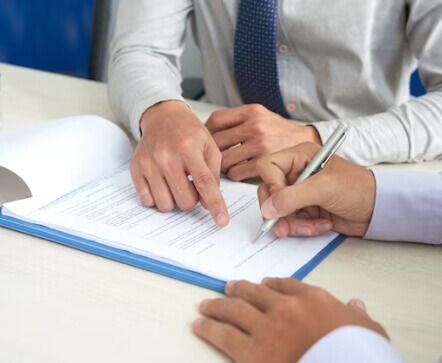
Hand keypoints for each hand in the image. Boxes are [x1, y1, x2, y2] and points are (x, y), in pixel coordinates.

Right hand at [130, 101, 228, 226]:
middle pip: (185, 200)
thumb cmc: (189, 133)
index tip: (221, 221)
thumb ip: (213, 175)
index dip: (215, 204)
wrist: (162, 116)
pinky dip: (158, 198)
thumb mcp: (209, 146)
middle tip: (191, 184)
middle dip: (192, 198)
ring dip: (175, 199)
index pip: (205, 183)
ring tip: (177, 183)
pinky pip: (147, 201)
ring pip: (166, 205)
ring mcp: (148, 163)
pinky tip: (163, 183)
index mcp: (189, 148)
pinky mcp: (136, 169)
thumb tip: (209, 204)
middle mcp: (166, 156)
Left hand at [193, 278, 387, 362]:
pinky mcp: (252, 353)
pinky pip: (224, 335)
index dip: (270, 284)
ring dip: (218, 305)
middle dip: (238, 289)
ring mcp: (266, 328)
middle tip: (228, 287)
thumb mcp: (367, 330)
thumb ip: (356, 315)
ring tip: (206, 304)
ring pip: (234, 309)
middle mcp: (285, 308)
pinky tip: (199, 324)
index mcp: (311, 299)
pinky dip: (209, 327)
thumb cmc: (359, 352)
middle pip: (254, 293)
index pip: (285, 284)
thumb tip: (356, 305)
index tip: (263, 284)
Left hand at [205, 104, 320, 180]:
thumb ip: (239, 120)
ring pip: (224, 158)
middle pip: (217, 140)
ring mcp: (260, 144)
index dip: (206, 131)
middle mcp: (255, 125)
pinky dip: (233, 175)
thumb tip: (210, 132)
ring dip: (220, 166)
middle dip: (210, 151)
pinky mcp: (265, 161)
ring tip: (222, 167)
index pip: (217, 119)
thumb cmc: (280, 132)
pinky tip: (236, 173)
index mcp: (252, 111)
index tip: (203, 139)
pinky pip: (237, 172)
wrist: (306, 142)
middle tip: (208, 158)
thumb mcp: (261, 116)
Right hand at [256, 142, 375, 237]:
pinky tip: (321, 225)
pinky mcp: (304, 209)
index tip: (279, 202)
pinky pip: (290, 221)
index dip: (270, 185)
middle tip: (283, 227)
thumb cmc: (358, 189)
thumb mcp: (324, 188)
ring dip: (293, 223)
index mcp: (299, 157)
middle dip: (277, 212)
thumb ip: (292, 197)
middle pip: (269, 192)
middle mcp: (296, 173)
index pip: (268, 167)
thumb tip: (268, 209)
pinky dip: (302, 228)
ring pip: (278, 210)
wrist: (378, 210)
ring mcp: (299, 193)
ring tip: (313, 226)